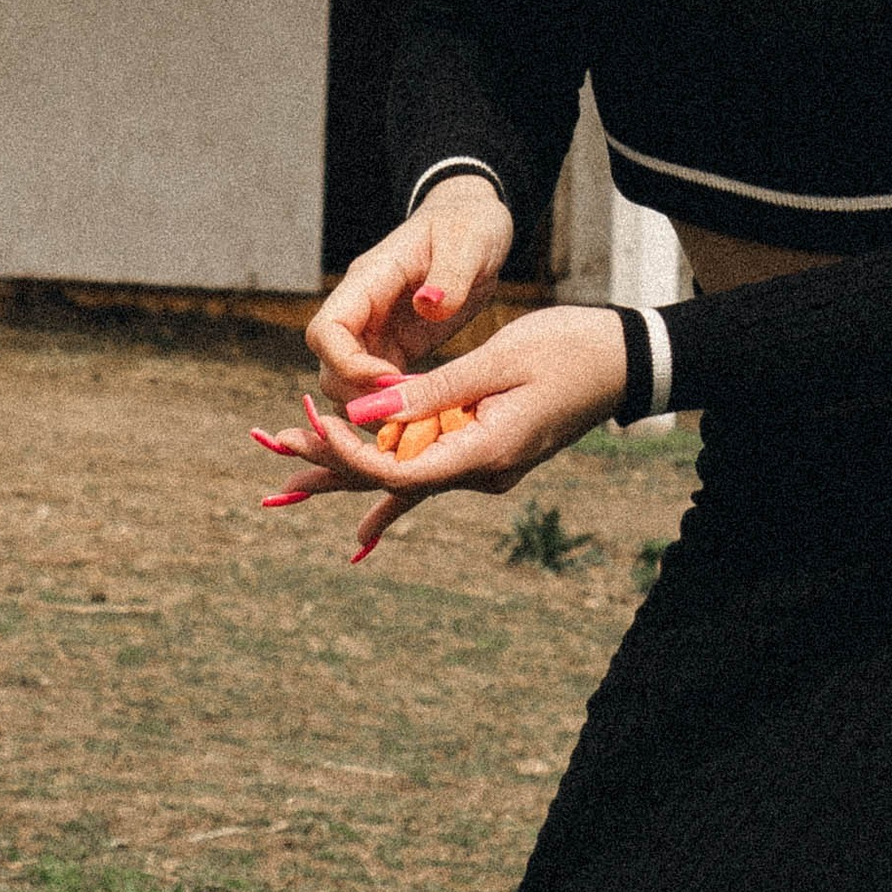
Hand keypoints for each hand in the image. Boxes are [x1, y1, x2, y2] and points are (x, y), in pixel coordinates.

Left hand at [253, 306, 629, 562]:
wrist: (626, 361)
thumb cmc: (570, 350)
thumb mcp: (496, 362)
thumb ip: (430, 392)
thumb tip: (363, 411)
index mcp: (484, 454)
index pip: (398, 472)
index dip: (349, 452)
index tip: (312, 421)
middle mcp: (479, 472)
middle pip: (388, 479)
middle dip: (325, 468)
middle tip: (265, 454)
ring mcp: (482, 468)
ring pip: (401, 475)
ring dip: (344, 470)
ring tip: (280, 482)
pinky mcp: (482, 451)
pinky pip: (426, 472)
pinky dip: (389, 491)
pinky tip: (360, 541)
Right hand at [306, 177, 518, 396]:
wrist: (472, 222)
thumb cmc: (468, 225)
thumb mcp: (469, 242)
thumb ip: (452, 274)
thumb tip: (429, 305)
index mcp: (369, 280)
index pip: (326, 330)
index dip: (347, 364)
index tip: (391, 379)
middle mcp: (363, 308)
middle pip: (328, 364)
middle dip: (358, 393)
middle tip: (408, 407)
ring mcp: (375, 329)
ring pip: (346, 380)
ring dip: (372, 403)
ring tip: (419, 414)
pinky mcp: (394, 346)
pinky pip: (376, 384)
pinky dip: (392, 402)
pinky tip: (424, 412)